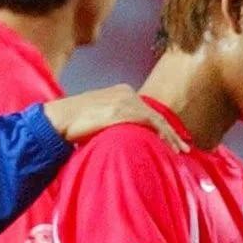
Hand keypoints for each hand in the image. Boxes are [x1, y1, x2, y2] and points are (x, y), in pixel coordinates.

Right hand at [43, 84, 188, 151]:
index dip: (160, 126)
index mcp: (120, 91)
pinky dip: (163, 135)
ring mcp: (127, 101)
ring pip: (158, 119)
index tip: (168, 139)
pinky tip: (168, 147)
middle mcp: (127, 93)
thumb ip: (111, 121)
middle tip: (181, 148)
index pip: (146, 109)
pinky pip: (152, 124)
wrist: (61, 118)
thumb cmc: (73, 122)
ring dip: (171, 136)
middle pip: (155, 114)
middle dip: (170, 132)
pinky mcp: (126, 111)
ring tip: (180, 151)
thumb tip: (120, 136)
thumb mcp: (96, 116)